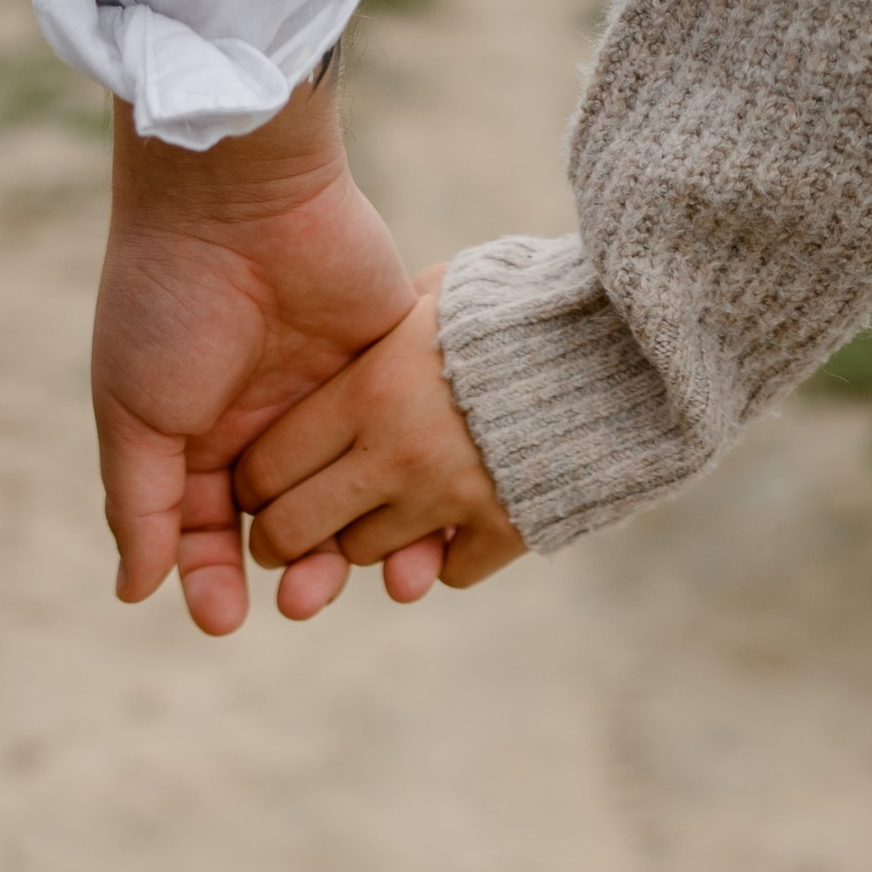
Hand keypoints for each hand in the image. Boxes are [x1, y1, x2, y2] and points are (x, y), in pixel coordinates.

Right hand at [93, 84, 449, 633]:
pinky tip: (431, 533)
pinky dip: (424, 491)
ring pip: (358, 496)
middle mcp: (266, 425)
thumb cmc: (168, 300)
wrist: (238, 194)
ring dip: (368, 547)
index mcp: (199, 436)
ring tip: (381, 580)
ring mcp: (332, 397)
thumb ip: (142, 505)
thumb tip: (134, 592)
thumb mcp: (136, 412)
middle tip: (305, 602)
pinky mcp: (390, 367)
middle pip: (290, 526)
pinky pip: (410, 443)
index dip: (212, 578)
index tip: (226, 616)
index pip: (207, 532)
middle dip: (300, 572)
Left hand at [233, 273, 526, 614]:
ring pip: (365, 556)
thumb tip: (349, 331)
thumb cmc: (515, 307)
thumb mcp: (433, 298)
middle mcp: (395, 454)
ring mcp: (448, 498)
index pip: (266, 468)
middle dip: (284, 540)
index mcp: (366, 391)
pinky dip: (448, 556)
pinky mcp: (505, 528)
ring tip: (387, 509)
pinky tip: (457, 525)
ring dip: (368, 541)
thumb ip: (379, 330)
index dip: (254, 485)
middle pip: (295, 531)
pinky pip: (450, 573)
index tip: (261, 486)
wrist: (617, 340)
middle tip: (291, 536)